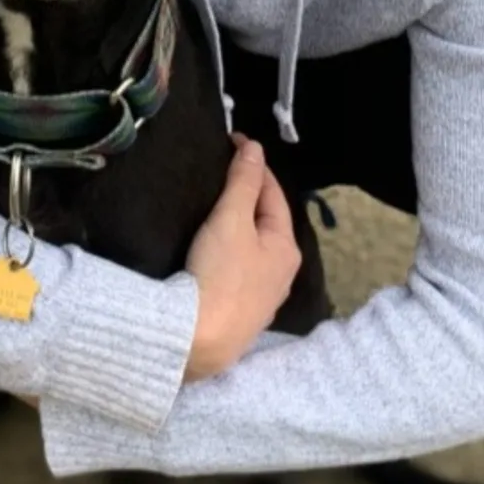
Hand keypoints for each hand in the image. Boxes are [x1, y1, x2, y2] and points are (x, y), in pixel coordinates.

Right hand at [184, 135, 300, 381]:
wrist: (197, 341)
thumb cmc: (220, 274)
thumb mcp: (231, 219)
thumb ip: (243, 182)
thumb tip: (256, 147)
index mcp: (286, 248)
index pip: (274, 194)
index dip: (254, 165)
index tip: (233, 142)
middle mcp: (282, 275)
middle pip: (267, 223)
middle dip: (249, 196)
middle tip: (223, 172)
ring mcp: (263, 299)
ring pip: (255, 249)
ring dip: (241, 226)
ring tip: (217, 208)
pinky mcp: (240, 317)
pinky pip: (240, 272)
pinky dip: (231, 252)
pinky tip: (216, 252)